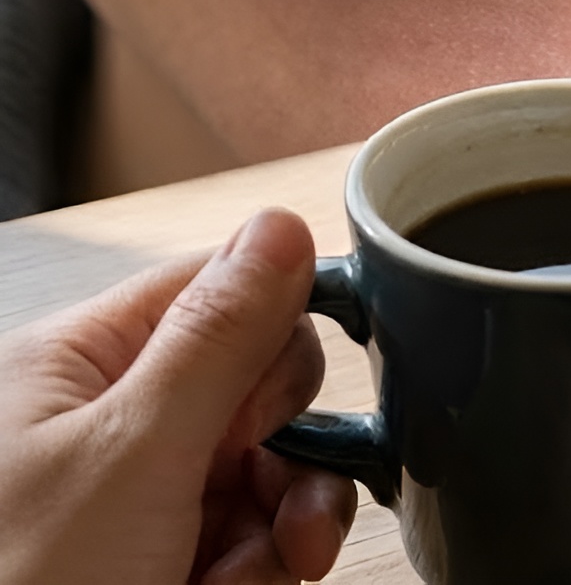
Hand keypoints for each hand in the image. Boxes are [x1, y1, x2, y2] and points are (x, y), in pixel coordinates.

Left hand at [0, 209, 356, 583]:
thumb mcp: (132, 455)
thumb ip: (217, 336)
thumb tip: (283, 228)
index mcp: (78, 363)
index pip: (220, 291)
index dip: (274, 346)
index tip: (277, 411)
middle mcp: (104, 422)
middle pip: (257, 391)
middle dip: (284, 457)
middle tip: (264, 509)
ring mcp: (130, 498)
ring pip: (264, 475)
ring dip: (278, 531)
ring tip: (241, 578)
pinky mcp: (155, 562)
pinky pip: (247, 542)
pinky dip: (255, 573)